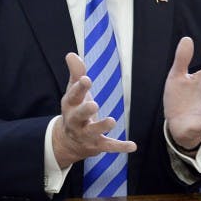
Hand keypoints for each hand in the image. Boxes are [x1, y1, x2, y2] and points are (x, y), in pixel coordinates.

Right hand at [51, 52, 136, 168]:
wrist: (68, 141)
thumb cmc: (74, 108)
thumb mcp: (74, 91)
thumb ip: (76, 72)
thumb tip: (71, 54)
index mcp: (70, 105)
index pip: (73, 95)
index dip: (79, 88)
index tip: (86, 79)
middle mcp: (75, 121)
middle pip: (79, 115)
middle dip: (85, 110)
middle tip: (93, 104)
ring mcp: (86, 134)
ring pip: (93, 131)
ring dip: (102, 126)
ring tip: (112, 121)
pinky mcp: (97, 145)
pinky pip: (108, 146)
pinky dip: (120, 147)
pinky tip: (133, 146)